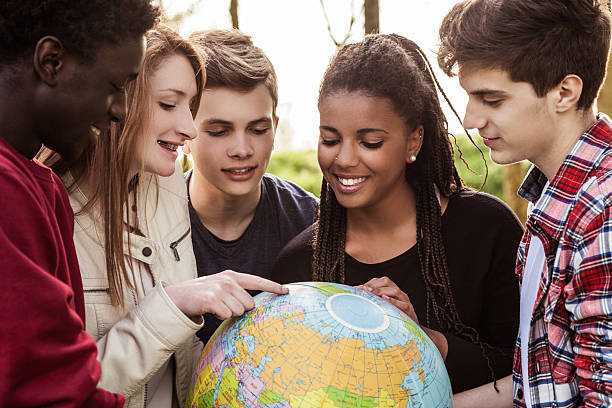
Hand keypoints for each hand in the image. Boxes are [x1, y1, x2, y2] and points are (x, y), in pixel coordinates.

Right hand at [164, 270, 287, 319]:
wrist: (177, 297)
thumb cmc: (201, 295)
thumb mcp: (220, 288)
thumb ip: (237, 292)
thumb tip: (252, 306)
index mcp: (232, 276)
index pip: (257, 281)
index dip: (272, 286)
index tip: (286, 291)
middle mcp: (228, 280)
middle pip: (250, 303)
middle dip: (240, 310)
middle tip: (224, 307)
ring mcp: (220, 289)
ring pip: (239, 311)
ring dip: (228, 314)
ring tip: (216, 308)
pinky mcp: (212, 299)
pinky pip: (227, 315)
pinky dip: (220, 317)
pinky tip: (211, 311)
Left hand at [357, 276, 447, 359]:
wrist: (414, 331)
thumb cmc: (395, 319)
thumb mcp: (385, 309)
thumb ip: (375, 302)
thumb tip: (355, 299)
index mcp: (393, 290)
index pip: (381, 281)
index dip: (370, 283)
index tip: (358, 287)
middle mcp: (400, 293)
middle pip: (387, 283)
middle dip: (373, 285)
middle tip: (362, 289)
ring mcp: (405, 300)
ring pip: (395, 290)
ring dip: (381, 291)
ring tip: (370, 293)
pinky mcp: (409, 310)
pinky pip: (402, 304)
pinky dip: (393, 301)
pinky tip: (384, 300)